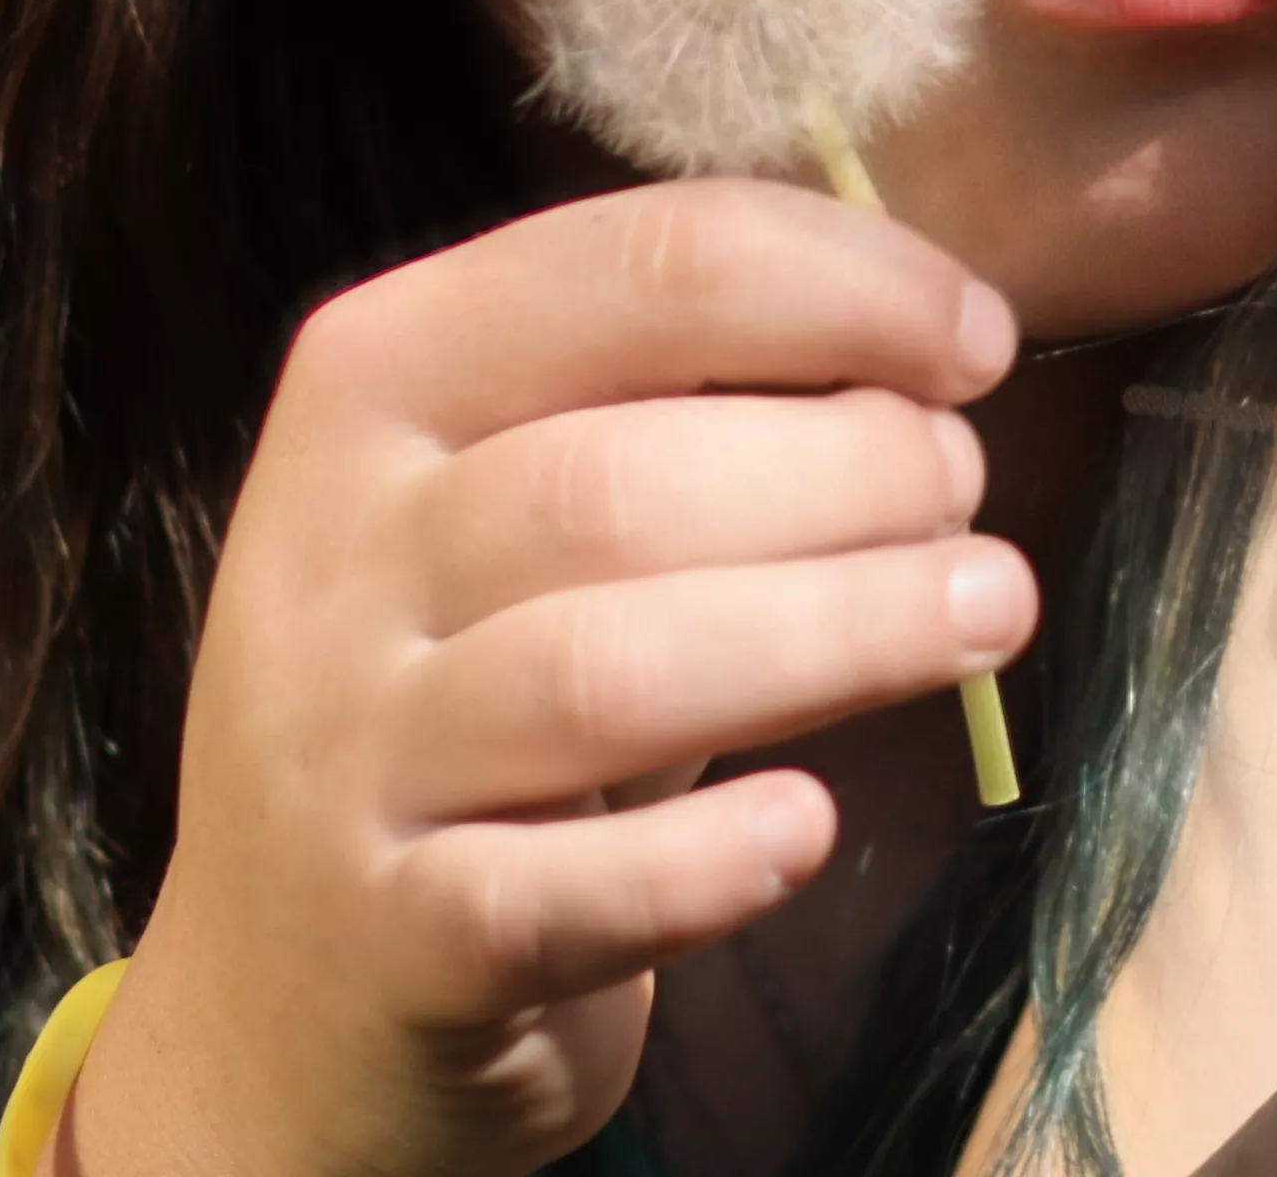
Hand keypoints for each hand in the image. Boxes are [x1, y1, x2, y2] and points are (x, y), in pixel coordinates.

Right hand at [61, 179, 1037, 1176]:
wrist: (284, 1003)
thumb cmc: (471, 700)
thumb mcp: (520, 515)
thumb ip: (679, 409)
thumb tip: (934, 341)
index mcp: (376, 385)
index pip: (628, 272)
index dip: (836, 287)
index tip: (979, 338)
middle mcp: (334, 557)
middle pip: (617, 480)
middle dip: (847, 468)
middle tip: (969, 495)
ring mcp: (345, 761)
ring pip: (603, 672)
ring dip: (833, 631)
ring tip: (992, 610)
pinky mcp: (394, 947)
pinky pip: (558, 898)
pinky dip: (702, 859)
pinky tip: (809, 824)